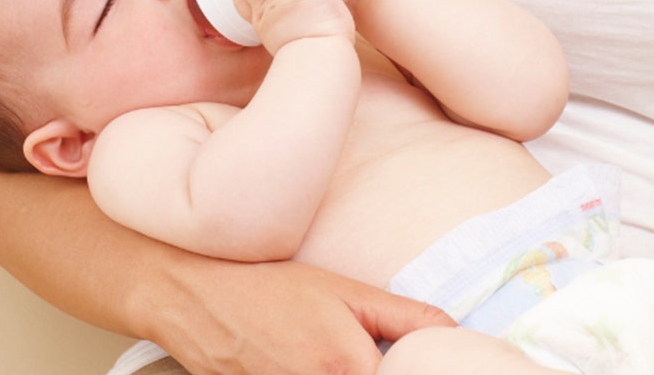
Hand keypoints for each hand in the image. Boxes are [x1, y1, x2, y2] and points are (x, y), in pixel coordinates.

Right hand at [147, 260, 456, 374]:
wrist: (194, 296)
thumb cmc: (271, 288)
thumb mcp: (348, 293)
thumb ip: (410, 318)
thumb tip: (459, 335)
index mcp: (347, 370)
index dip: (410, 373)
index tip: (406, 363)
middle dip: (379, 372)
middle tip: (370, 356)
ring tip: (329, 355)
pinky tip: (305, 362)